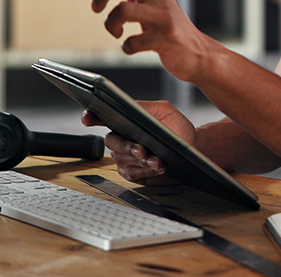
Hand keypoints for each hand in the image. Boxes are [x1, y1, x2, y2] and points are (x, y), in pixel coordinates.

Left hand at [78, 0, 212, 80]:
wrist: (197, 52)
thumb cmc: (170, 28)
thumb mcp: (150, 2)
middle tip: (96, 9)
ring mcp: (164, 16)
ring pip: (125, 10)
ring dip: (110, 24)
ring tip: (115, 32)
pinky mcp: (166, 38)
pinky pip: (135, 41)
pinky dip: (126, 46)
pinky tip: (130, 47)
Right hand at [81, 100, 197, 184]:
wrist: (192, 148)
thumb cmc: (177, 128)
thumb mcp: (164, 111)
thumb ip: (144, 107)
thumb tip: (128, 107)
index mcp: (125, 122)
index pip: (102, 118)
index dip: (91, 117)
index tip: (88, 118)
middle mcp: (122, 140)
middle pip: (111, 142)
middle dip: (126, 146)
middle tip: (141, 148)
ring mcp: (125, 158)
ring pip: (122, 160)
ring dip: (140, 161)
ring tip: (156, 159)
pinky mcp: (133, 173)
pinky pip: (132, 174)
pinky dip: (146, 171)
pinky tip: (158, 166)